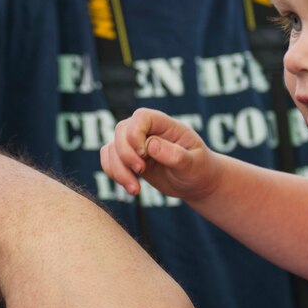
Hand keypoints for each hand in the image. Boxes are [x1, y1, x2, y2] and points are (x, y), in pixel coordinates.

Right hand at [100, 108, 221, 203]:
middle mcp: (147, 130)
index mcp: (165, 124)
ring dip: (118, 170)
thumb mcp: (192, 164)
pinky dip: (113, 174)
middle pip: (121, 131)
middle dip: (126, 155)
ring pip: (111, 148)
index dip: (136, 134)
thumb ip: (174, 154)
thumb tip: (151, 145)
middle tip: (141, 172)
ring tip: (135, 190)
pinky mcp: (128, 158)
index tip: (145, 155)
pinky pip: (108, 160)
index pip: (141, 117)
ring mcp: (135, 144)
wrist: (195, 182)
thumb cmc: (198, 169)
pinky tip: (131, 189)